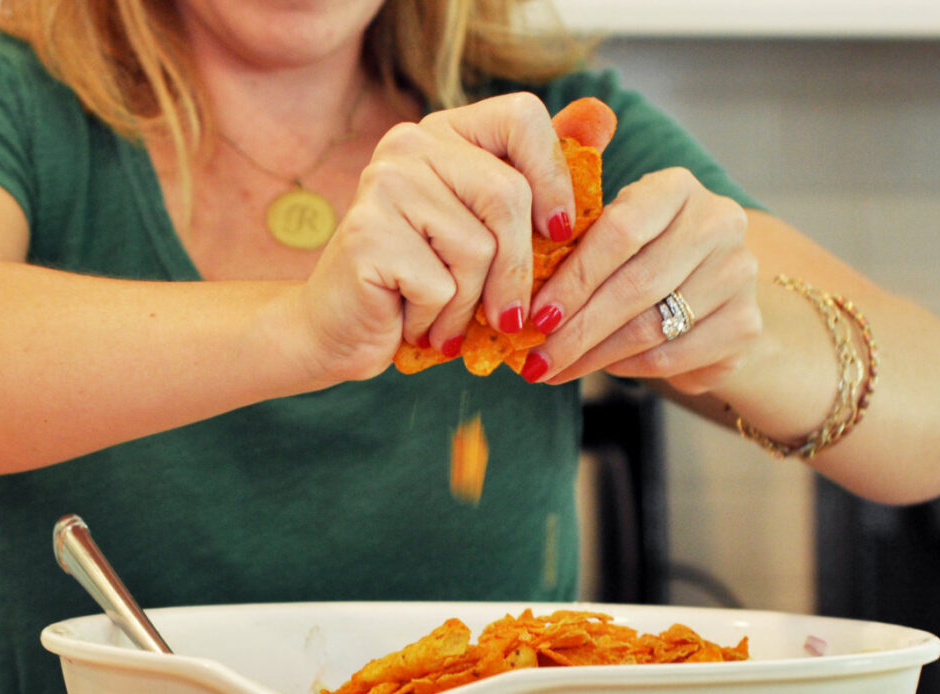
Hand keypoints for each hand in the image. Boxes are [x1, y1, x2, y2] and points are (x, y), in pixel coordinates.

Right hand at [286, 92, 581, 383]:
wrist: (337, 330)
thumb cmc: (419, 284)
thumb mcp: (485, 231)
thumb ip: (535, 180)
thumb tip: (602, 118)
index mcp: (443, 133)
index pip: (523, 117)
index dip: (554, 177)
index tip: (558, 233)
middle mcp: (408, 146)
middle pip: (507, 196)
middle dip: (519, 271)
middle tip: (509, 316)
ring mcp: (383, 186)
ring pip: (478, 250)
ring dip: (471, 305)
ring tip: (443, 319)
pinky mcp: (366, 234)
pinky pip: (442, 286)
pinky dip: (439, 321)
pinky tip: (414, 324)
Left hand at [519, 167, 759, 394]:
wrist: (706, 292)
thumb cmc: (640, 256)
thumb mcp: (610, 232)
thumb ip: (574, 242)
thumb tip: (518, 293)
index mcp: (676, 188)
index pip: (620, 231)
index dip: (574, 279)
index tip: (535, 316)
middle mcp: (718, 222)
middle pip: (635, 285)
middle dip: (576, 330)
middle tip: (535, 360)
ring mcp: (738, 273)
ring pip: (651, 326)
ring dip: (593, 355)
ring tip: (555, 369)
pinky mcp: (746, 323)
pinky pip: (672, 354)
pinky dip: (628, 368)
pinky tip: (602, 367)